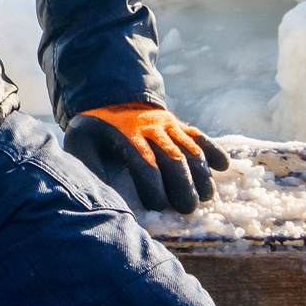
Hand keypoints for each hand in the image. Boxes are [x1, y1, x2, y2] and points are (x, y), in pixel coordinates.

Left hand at [63, 103, 228, 213]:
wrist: (111, 97)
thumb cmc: (96, 130)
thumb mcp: (81, 143)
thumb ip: (89, 167)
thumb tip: (101, 195)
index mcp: (127, 136)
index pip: (144, 163)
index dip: (153, 186)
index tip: (157, 205)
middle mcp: (152, 129)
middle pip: (173, 158)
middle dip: (183, 185)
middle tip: (187, 208)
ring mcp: (170, 125)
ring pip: (191, 149)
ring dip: (201, 174)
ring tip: (206, 197)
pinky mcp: (180, 125)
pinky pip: (200, 136)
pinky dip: (214, 149)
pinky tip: (224, 166)